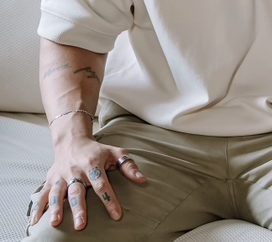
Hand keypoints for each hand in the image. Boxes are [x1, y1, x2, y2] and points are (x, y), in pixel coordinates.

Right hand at [30, 137, 144, 229]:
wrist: (72, 141)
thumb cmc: (98, 151)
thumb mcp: (116, 153)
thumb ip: (128, 166)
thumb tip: (142, 180)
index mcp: (93, 164)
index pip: (102, 184)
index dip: (110, 200)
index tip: (116, 215)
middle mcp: (75, 170)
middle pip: (77, 191)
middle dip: (79, 208)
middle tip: (81, 225)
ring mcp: (61, 176)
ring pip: (57, 193)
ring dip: (55, 208)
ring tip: (55, 222)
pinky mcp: (50, 180)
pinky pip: (42, 194)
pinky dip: (37, 208)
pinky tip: (35, 222)